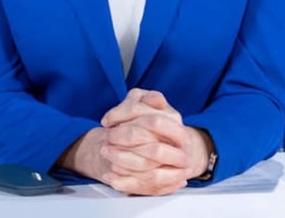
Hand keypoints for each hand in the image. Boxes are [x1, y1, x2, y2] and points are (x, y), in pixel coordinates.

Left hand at [95, 89, 212, 194]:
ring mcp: (174, 167)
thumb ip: (148, 98)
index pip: (153, 121)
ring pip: (148, 168)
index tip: (106, 120)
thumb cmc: (155, 121)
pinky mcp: (163, 184)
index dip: (124, 118)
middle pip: (152, 147)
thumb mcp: (148, 103)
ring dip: (122, 160)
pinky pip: (143, 187)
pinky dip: (124, 183)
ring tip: (105, 152)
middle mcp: (178, 146)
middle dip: (124, 140)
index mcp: (175, 123)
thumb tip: (156, 99)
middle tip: (106, 137)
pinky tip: (110, 177)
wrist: (171, 146)